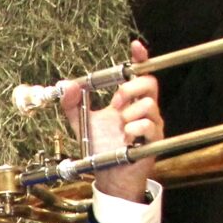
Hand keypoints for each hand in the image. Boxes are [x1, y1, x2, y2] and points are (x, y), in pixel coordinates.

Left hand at [63, 39, 164, 200]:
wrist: (109, 176)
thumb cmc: (101, 148)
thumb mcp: (81, 123)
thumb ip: (72, 104)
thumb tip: (68, 85)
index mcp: (127, 101)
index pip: (138, 73)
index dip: (139, 58)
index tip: (135, 46)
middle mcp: (142, 109)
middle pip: (149, 83)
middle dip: (130, 89)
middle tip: (115, 103)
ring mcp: (151, 124)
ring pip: (149, 105)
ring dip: (129, 114)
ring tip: (119, 128)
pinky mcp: (154, 140)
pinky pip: (149, 126)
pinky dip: (134, 129)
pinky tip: (126, 137)